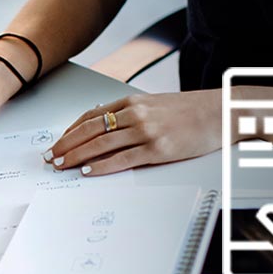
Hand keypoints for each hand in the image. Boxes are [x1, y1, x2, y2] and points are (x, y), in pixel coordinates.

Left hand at [47, 90, 222, 174]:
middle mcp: (135, 113)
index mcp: (132, 101)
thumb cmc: (189, 111)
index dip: (70, 130)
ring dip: (77, 156)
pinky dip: (102, 166)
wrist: (222, 112)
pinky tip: (88, 172)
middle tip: (51, 157)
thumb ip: (130, 112)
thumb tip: (104, 121)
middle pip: (90, 130)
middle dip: (66, 144)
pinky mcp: (158, 149)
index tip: (57, 142)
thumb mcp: (154, 104)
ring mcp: (146, 131)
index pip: (90, 115)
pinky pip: (122, 159)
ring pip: (101, 144)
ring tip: (62, 165)